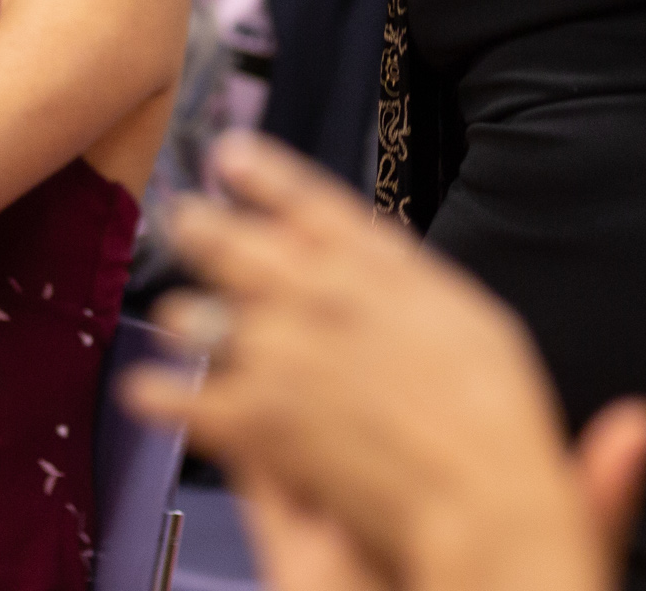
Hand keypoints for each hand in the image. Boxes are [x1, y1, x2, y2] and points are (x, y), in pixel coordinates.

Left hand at [128, 132, 643, 588]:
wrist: (480, 490)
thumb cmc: (502, 418)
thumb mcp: (480, 325)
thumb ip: (420, 290)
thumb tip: (386, 266)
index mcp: (383, 268)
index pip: (314, 205)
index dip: (268, 176)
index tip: (232, 154)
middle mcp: (325, 297)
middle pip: (249, 248)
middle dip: (209, 229)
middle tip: (181, 216)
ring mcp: (286, 354)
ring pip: (213, 317)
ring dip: (191, 312)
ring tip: (173, 311)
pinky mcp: (263, 417)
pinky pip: (195, 399)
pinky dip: (166, 396)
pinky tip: (143, 391)